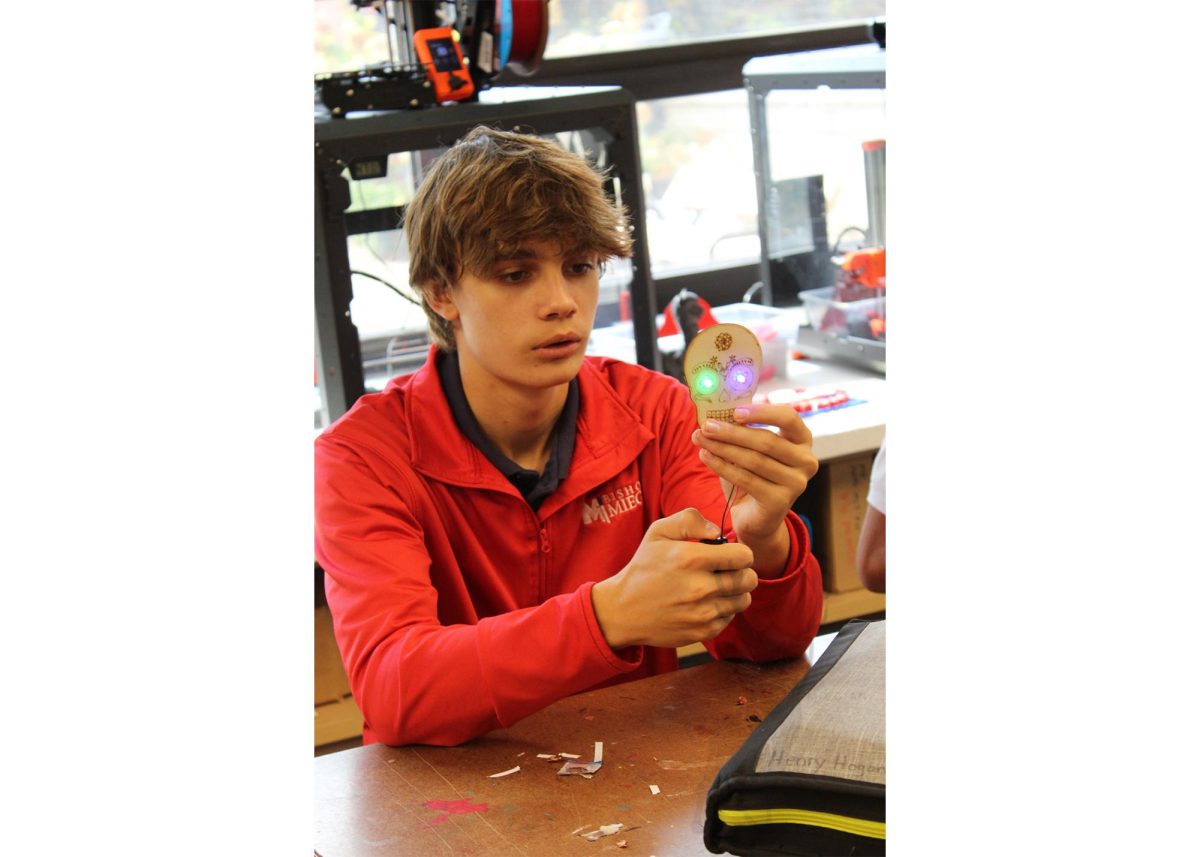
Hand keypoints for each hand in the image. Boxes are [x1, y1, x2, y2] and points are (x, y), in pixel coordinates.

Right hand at [590, 508, 758, 649]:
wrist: (623, 610)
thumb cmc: (644, 568)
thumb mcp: (658, 532)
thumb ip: (689, 520)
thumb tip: (717, 532)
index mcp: (690, 559)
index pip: (743, 556)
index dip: (739, 552)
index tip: (728, 554)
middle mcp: (700, 588)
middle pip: (749, 579)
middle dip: (741, 571)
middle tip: (725, 570)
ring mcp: (703, 613)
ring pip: (744, 599)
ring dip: (735, 591)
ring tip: (716, 586)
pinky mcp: (703, 632)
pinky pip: (731, 617)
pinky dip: (723, 609)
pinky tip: (705, 602)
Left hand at [691, 404, 818, 571]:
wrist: (756, 518)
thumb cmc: (753, 476)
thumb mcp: (750, 450)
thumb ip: (741, 431)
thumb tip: (712, 415)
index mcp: (802, 440)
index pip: (788, 417)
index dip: (761, 412)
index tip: (735, 411)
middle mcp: (806, 461)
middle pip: (766, 441)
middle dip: (732, 432)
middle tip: (706, 426)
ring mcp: (797, 483)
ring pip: (754, 460)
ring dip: (723, 448)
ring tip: (701, 439)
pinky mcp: (781, 501)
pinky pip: (746, 479)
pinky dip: (721, 466)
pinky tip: (705, 456)